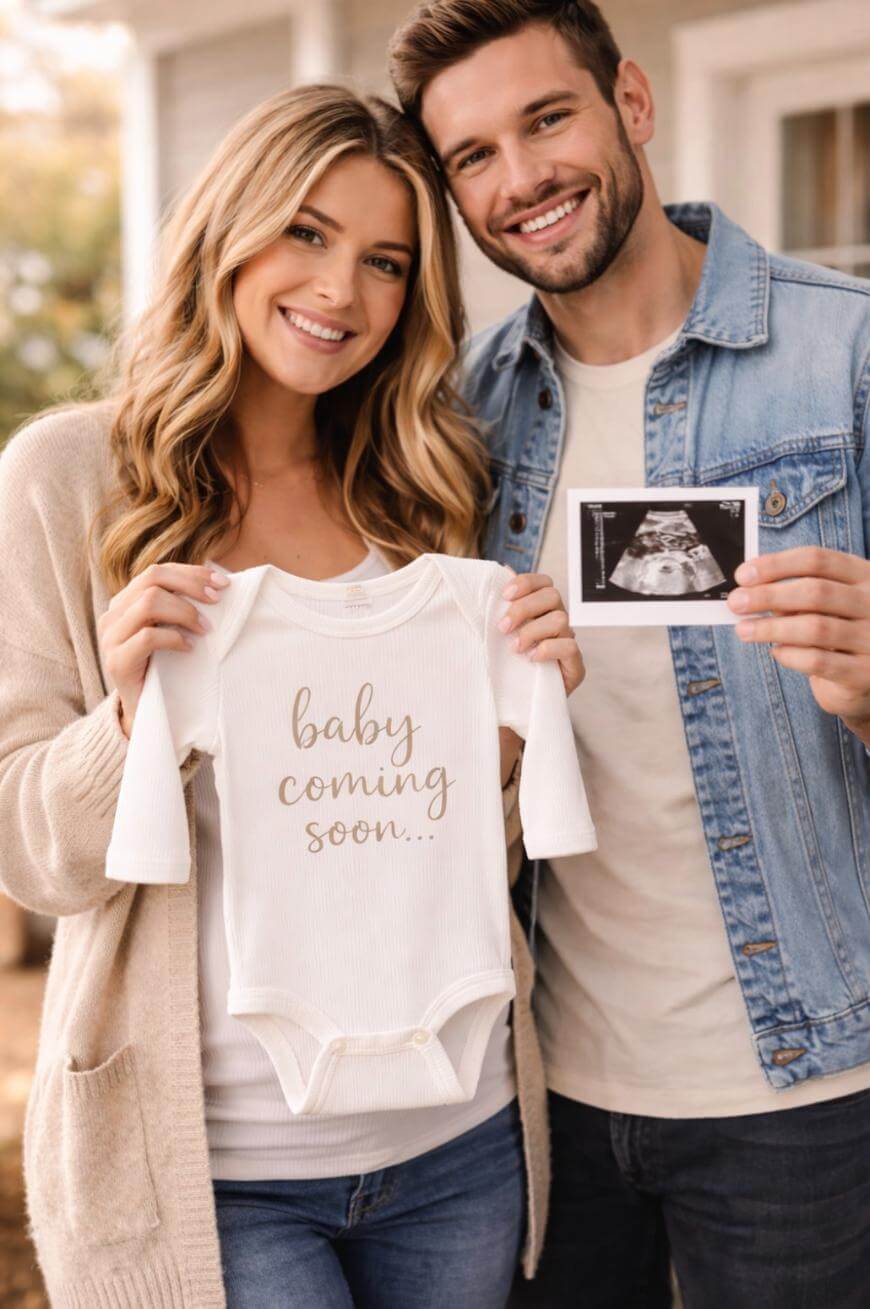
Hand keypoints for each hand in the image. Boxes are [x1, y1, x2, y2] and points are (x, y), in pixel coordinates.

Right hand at [99, 562, 230, 737]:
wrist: (144, 710)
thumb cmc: (164, 667)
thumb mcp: (171, 630)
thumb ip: (180, 606)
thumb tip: (219, 584)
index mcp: (125, 601)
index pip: (157, 571)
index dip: (192, 573)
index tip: (223, 582)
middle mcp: (113, 614)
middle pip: (152, 579)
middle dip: (191, 585)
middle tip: (217, 600)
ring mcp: (111, 637)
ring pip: (149, 603)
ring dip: (184, 612)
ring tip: (205, 629)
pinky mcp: (116, 661)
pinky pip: (148, 637)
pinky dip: (174, 638)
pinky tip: (189, 648)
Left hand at [499, 570, 585, 695]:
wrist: (519, 704)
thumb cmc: (510, 664)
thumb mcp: (502, 634)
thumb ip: (504, 606)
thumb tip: (502, 570)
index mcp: (543, 610)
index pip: (544, 582)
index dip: (526, 583)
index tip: (504, 595)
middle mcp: (559, 621)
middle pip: (552, 596)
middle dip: (524, 608)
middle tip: (502, 627)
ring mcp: (569, 642)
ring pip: (559, 619)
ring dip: (532, 631)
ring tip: (514, 648)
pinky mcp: (575, 666)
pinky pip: (570, 646)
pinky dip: (547, 649)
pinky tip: (531, 658)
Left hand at [728, 547, 869, 738]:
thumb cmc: (841, 628)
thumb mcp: (827, 603)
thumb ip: (796, 593)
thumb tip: (749, 590)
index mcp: (865, 574)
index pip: (817, 560)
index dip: (776, 565)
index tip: (742, 575)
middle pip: (816, 591)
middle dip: (768, 596)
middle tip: (736, 603)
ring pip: (815, 628)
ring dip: (771, 628)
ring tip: (744, 630)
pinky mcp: (865, 672)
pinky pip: (819, 661)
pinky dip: (790, 655)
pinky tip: (777, 652)